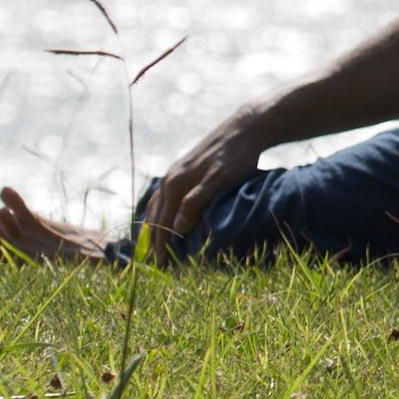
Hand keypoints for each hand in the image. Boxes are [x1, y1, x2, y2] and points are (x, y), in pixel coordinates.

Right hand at [136, 107, 273, 258]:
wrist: (244, 129)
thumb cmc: (237, 157)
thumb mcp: (220, 180)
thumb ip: (196, 202)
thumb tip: (176, 229)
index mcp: (175, 184)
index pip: (163, 224)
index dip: (162, 248)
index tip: (163, 269)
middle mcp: (169, 179)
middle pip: (156, 218)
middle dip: (154, 244)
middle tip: (157, 268)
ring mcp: (173, 175)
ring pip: (156, 208)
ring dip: (154, 230)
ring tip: (155, 251)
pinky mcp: (182, 172)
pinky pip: (163, 199)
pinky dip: (159, 214)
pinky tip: (162, 221)